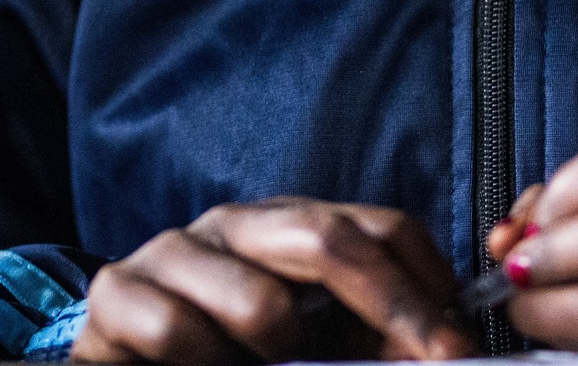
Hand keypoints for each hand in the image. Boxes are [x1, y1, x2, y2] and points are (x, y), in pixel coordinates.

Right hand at [72, 198, 471, 362]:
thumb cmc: (222, 358)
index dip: (428, 284)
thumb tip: (441, 355)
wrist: (119, 361)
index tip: (461, 346)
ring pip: (259, 302)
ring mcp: (173, 252)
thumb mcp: (308, 349)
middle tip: (432, 362)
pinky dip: (207, 365)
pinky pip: (179, 329)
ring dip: (280, 357)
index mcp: (291, 228)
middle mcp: (236, 226)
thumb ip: (369, 344)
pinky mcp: (116, 293)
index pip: (380, 227)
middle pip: (329, 240)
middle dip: (394, 308)